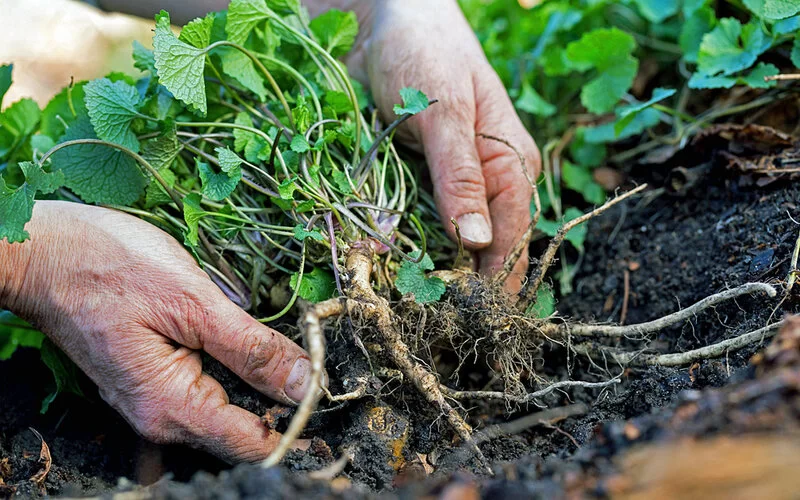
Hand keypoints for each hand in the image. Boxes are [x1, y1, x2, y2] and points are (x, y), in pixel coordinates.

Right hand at [0, 201, 313, 462]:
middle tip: (307, 351)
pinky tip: (239, 337)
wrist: (42, 251)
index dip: (296, 421)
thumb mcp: (191, 301)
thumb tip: (303, 383)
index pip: (253, 442)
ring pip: (226, 405)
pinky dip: (231, 366)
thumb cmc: (106, 267)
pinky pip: (205, 386)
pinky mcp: (152, 379)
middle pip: (242, 427)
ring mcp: (153, 399)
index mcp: (172, 406)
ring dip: (256, 378)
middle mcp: (161, 416)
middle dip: (279, 396)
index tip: (325, 387)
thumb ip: (250, 347)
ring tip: (273, 339)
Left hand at [344, 0, 540, 291]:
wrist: (377, 23)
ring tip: (412, 312)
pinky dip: (402, 252)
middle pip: (485, 251)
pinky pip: (413, 228)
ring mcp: (448, 189)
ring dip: (430, 277)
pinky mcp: (415, 187)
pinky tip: (388, 275)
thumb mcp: (444, 111)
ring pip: (448, 247)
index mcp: (510, 164)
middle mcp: (485, 183)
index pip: (512, 237)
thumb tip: (477, 243)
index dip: (494, 280)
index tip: (469, 316)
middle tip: (437, 325)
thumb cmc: (424, 53)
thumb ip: (459, 174)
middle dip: (464, 288)